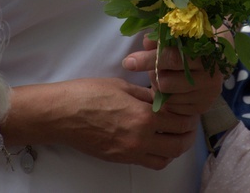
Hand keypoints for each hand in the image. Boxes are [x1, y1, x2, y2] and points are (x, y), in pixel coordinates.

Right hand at [37, 78, 199, 169]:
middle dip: (188, 134)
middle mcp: (141, 139)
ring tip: (174, 134)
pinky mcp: (120, 159)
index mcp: (144, 117)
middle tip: (188, 124)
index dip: (189, 115)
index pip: (180, 121)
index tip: (189, 108)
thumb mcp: (123, 86)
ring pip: (166, 158)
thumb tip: (162, 99)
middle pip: (179, 144)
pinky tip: (155, 142)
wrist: (61, 114)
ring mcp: (130, 153)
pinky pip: (149, 163)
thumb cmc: (88, 94)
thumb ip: (147, 96)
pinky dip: (159, 155)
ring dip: (175, 147)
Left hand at [123, 37, 223, 115]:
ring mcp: (208, 94)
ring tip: (166, 77)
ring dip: (159, 86)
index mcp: (205, 53)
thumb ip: (161, 40)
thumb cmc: (191, 49)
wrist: (214, 65)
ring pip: (167, 95)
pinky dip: (167, 98)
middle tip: (153, 69)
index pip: (172, 58)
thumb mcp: (177, 40)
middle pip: (166, 81)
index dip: (148, 59)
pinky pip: (173, 107)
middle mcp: (210, 76)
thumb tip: (146, 42)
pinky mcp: (202, 108)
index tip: (129, 62)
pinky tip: (173, 89)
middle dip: (153, 75)